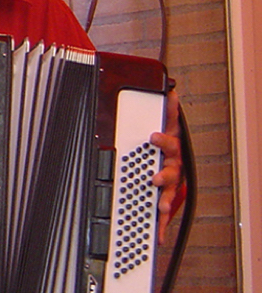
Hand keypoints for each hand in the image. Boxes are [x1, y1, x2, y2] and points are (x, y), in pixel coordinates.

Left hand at [151, 89, 184, 240]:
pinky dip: (161, 227)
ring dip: (163, 201)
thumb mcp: (166, 127)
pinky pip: (163, 216)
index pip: (169, 143)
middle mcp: (173, 169)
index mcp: (171, 151)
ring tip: (159, 207)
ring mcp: (170, 185)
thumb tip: (171, 91)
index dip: (162, 140)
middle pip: (170, 172)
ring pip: (168, 194)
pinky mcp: (164, 200)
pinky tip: (158, 237)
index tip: (153, 136)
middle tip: (155, 178)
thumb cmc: (168, 146)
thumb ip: (167, 112)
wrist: (175, 163)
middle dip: (163, 175)